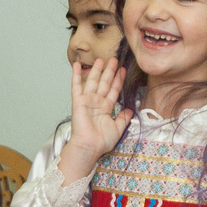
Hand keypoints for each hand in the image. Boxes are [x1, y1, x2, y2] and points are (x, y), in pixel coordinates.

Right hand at [58, 57, 132, 183]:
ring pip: (93, 81)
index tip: (123, 70)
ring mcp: (87, 100)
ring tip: (101, 59)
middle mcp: (97, 102)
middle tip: (115, 59)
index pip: (114, 90)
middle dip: (110, 71)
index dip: (119, 80)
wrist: (90, 146)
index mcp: (106, 108)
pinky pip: (76, 86)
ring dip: (96, 70)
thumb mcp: (118, 128)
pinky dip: (75, 75)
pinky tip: (76, 65)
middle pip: (105, 83)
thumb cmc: (101, 141)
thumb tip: (130, 110)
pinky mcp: (78, 101)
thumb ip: (123, 118)